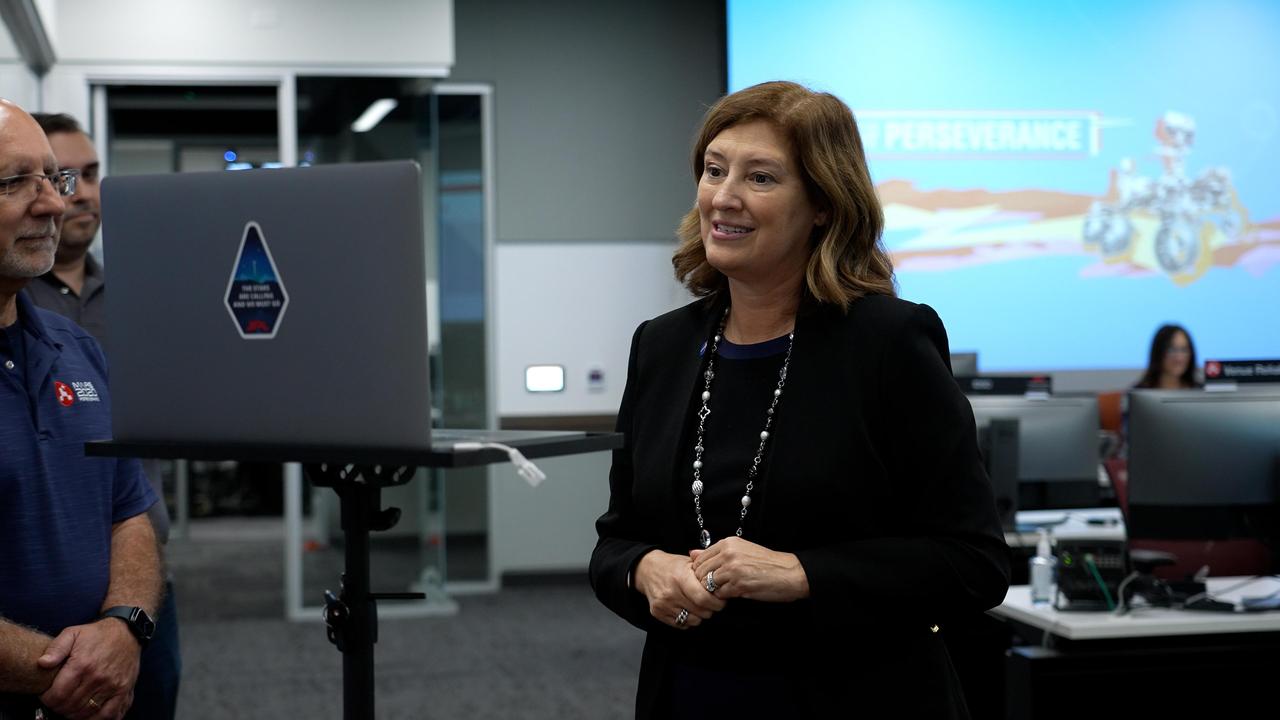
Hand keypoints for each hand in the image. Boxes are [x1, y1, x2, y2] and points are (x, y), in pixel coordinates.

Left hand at [37, 619, 139, 719]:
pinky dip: (95, 719)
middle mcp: (98, 678)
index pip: (58, 695)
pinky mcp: (124, 690)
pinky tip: (88, 714)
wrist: (127, 632)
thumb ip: (56, 648)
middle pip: (70, 706)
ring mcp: (112, 686)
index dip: (47, 700)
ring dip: (73, 714)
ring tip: (69, 706)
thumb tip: (42, 663)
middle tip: (57, 701)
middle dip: (58, 707)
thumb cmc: (97, 634)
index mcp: (82, 665)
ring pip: (86, 713)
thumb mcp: (73, 633)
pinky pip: (108, 714)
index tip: (46, 695)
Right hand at [634, 550, 725, 628]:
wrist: (647, 570)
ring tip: (699, 605)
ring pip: (693, 620)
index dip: (716, 602)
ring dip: (700, 615)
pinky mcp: (658, 613)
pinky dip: (688, 619)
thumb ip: (706, 573)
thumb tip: (723, 584)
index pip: (703, 598)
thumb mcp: (689, 563)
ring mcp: (663, 604)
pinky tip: (687, 608)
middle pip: (700, 611)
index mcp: (680, 578)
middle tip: (712, 603)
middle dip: (711, 609)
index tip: (721, 600)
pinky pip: (681, 624)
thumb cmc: (672, 566)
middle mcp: (671, 592)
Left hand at [690, 536, 809, 602]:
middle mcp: (728, 554)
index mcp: (728, 543)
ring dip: (714, 590)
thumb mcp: (740, 550)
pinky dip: (724, 597)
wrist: (789, 573)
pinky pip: (720, 594)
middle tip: (714, 587)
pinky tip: (734, 594)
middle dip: (704, 582)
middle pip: (700, 572)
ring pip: (708, 584)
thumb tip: (692, 553)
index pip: (700, 558)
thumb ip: (715, 552)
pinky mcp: (738, 585)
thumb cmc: (767, 563)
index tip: (708, 577)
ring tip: (725, 590)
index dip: (701, 571)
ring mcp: (733, 569)